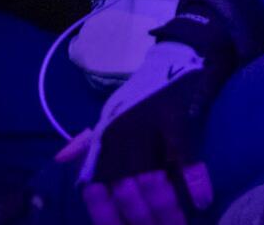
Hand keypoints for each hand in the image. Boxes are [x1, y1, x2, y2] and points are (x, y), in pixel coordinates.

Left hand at [58, 41, 217, 224]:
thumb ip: (90, 140)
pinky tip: (202, 202)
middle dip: (139, 213)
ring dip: (165, 205)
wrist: (178, 55)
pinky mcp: (178, 120)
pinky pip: (185, 159)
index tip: (120, 223)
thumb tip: (61, 161)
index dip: (108, 208)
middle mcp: (121, 133)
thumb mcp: (112, 112)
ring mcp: (150, 126)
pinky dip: (195, 182)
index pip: (100, 179)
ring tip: (176, 222)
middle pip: (126, 185)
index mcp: (105, 133)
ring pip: (153, 177)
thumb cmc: (144, 89)